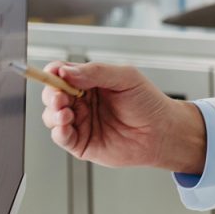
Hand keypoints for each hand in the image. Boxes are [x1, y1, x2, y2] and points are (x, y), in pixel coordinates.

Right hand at [40, 61, 206, 173]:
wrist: (162, 132)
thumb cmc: (149, 103)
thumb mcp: (126, 78)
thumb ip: (96, 72)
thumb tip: (66, 71)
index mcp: (91, 81)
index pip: (62, 73)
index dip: (53, 73)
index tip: (53, 74)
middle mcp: (83, 101)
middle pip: (53, 94)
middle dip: (52, 94)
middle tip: (60, 96)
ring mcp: (81, 121)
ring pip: (52, 116)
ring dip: (53, 113)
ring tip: (65, 112)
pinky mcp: (82, 142)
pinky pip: (61, 137)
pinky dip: (58, 131)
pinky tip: (65, 126)